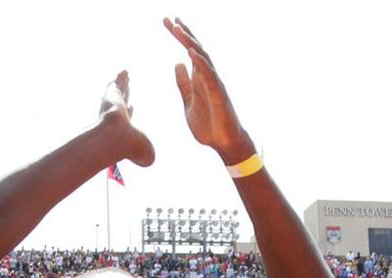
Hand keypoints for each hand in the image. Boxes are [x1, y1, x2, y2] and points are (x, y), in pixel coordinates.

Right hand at [98, 71, 154, 167]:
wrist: (115, 138)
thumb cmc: (129, 149)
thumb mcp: (145, 155)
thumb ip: (147, 157)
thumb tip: (147, 159)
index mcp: (123, 128)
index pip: (126, 117)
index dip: (129, 111)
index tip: (132, 106)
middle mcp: (116, 116)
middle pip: (122, 102)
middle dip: (125, 94)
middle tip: (128, 86)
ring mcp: (113, 106)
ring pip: (119, 91)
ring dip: (122, 83)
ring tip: (126, 75)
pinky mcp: (111, 96)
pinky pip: (117, 84)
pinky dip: (120, 78)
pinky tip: (124, 72)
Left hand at [164, 17, 253, 161]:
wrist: (224, 143)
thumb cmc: (209, 125)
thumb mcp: (189, 103)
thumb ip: (183, 84)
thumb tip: (177, 64)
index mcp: (199, 78)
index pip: (189, 51)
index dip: (180, 36)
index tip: (168, 22)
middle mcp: (207, 76)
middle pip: (195, 48)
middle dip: (182, 33)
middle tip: (169, 19)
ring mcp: (214, 84)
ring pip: (202, 58)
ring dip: (189, 43)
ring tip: (177, 29)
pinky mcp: (218, 94)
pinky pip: (209, 75)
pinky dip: (200, 63)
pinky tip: (190, 52)